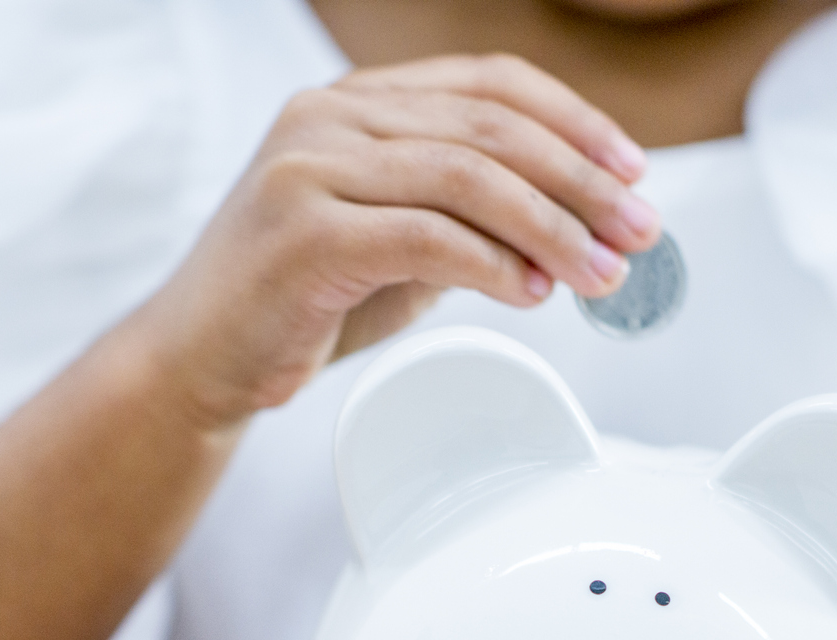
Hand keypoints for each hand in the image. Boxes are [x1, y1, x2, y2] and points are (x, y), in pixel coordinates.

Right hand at [145, 55, 658, 428]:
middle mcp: (329, 116)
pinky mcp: (304, 233)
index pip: (488, 83)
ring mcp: (310, 167)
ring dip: (554, 229)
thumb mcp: (398, 240)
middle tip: (639, 229)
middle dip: (582, 182)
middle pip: (491, 129)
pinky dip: (495, 266)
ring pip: (469, 178)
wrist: (198, 358)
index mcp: (355, 101)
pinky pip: (428, 237)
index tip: (632, 169)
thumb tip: (576, 223)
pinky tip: (533, 293)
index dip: (573, 121)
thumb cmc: (297, 301)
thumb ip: (469, 215)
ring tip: (601, 272)